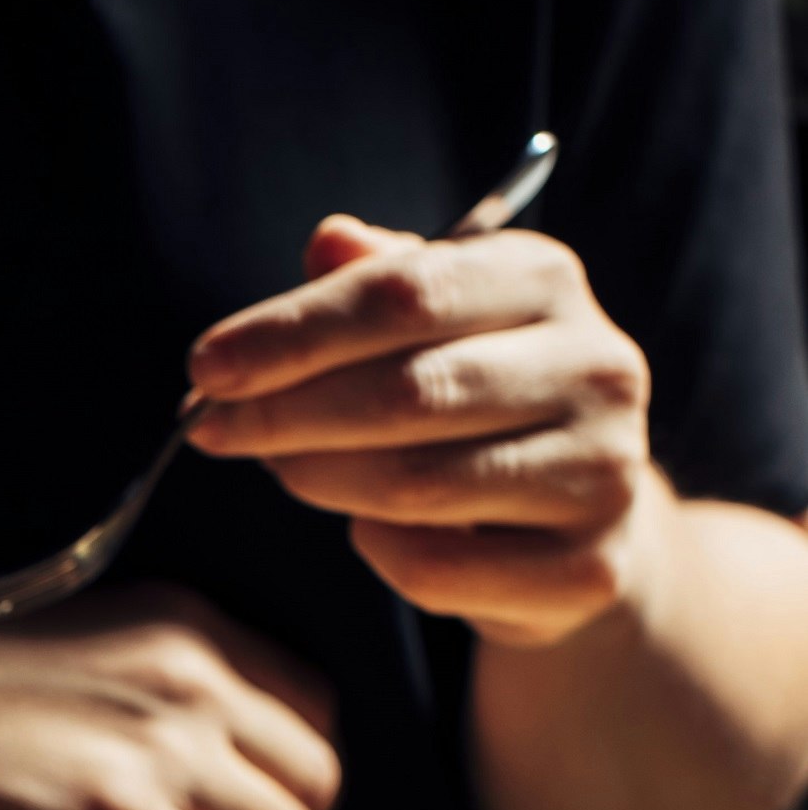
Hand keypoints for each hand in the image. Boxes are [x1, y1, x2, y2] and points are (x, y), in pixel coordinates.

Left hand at [187, 216, 663, 648]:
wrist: (585, 519)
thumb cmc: (482, 403)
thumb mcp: (436, 322)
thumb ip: (379, 281)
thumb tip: (328, 241)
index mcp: (545, 280)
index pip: (403, 293)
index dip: (291, 332)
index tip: (205, 367)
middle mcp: (596, 366)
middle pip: (405, 391)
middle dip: (285, 413)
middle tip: (211, 430)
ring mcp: (603, 471)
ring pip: (415, 483)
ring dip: (318, 479)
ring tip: (282, 467)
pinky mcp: (589, 568)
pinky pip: (435, 568)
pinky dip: (375, 549)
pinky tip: (366, 527)